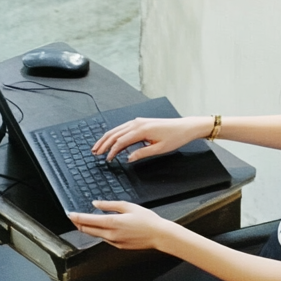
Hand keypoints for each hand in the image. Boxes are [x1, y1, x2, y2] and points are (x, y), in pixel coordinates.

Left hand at [67, 201, 173, 250]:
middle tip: (73, 218)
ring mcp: (114, 242)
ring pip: (95, 235)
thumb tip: (96, 204)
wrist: (159, 235)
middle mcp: (110, 235)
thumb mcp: (128, 206)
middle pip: (87, 230)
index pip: (87, 221)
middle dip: (78, 224)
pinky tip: (101, 228)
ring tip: (83, 222)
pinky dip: (99, 233)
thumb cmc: (147, 220)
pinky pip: (104, 239)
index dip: (76, 217)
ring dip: (88, 229)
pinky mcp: (119, 246)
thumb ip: (110, 205)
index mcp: (112, 223)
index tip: (69, 214)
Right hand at [92, 115, 210, 161]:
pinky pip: (123, 128)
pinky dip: (115, 134)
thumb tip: (128, 158)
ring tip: (98, 146)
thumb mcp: (159, 149)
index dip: (112, 151)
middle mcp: (138, 123)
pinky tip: (110, 139)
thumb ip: (141, 153)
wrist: (185, 127)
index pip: (121, 141)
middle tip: (95, 152)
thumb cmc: (175, 137)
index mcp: (141, 130)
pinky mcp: (140, 122)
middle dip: (104, 143)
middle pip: (115, 133)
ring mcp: (138, 121)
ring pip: (117, 129)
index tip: (107, 159)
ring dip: (107, 138)